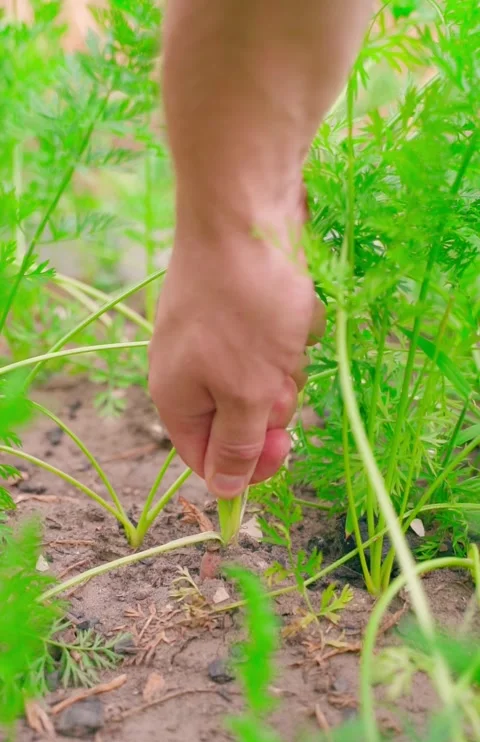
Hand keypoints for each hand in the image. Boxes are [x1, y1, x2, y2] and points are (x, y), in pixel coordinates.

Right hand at [149, 223, 323, 498]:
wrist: (245, 210)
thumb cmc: (243, 309)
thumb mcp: (246, 392)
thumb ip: (237, 446)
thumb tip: (223, 493)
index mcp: (178, 399)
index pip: (208, 460)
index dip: (249, 466)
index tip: (287, 449)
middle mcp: (191, 371)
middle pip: (243, 418)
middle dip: (272, 400)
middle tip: (279, 371)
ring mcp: (218, 336)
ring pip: (266, 379)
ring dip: (287, 362)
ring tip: (284, 328)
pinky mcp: (244, 309)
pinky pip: (277, 340)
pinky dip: (291, 327)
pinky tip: (290, 300)